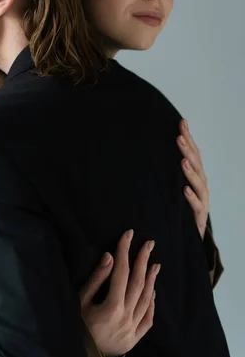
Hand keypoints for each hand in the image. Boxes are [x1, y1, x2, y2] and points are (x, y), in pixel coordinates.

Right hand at [80, 230, 159, 356]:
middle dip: (143, 261)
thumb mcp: (81, 303)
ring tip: (155, 264)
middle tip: (149, 244)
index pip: (121, 273)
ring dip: (151, 280)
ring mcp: (133, 329)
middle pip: (138, 283)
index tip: (128, 235)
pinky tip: (153, 292)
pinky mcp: (135, 338)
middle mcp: (126, 317)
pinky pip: (149, 318)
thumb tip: (110, 257)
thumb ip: (96, 280)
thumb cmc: (76, 329)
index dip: (125, 252)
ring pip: (147, 300)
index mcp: (111, 307)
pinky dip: (152, 304)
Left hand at [177, 119, 208, 238]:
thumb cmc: (182, 207)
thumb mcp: (175, 187)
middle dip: (188, 150)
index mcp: (196, 175)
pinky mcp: (200, 214)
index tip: (182, 122)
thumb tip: (154, 151)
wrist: (192, 234)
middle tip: (178, 137)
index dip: (188, 138)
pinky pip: (196, 205)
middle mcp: (201, 184)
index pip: (193, 153)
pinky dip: (191, 197)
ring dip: (190, 171)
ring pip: (199, 183)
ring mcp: (202, 199)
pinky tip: (184, 190)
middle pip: (197, 164)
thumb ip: (170, 171)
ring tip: (182, 162)